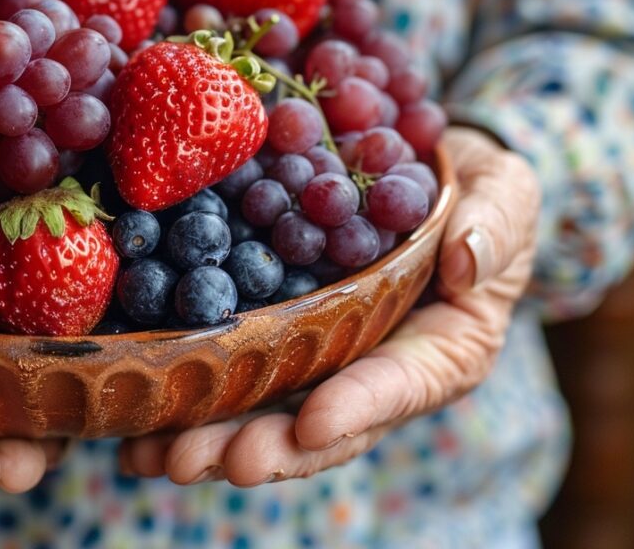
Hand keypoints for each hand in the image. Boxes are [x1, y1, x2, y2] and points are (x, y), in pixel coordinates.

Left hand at [118, 126, 539, 484]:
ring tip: (150, 455)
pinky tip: (130, 419)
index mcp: (439, 349)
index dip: (360, 406)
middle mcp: (372, 369)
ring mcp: (318, 359)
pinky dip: (181, 399)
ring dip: (206, 439)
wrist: (419, 172)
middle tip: (198, 461)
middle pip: (316, 423)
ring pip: (262, 413)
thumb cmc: (475, 190)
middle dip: (258, 448)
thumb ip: (495, 226)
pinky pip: (228, 373)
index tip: (315, 423)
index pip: (400, 386)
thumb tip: (466, 262)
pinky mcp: (273, 335)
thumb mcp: (503, 194)